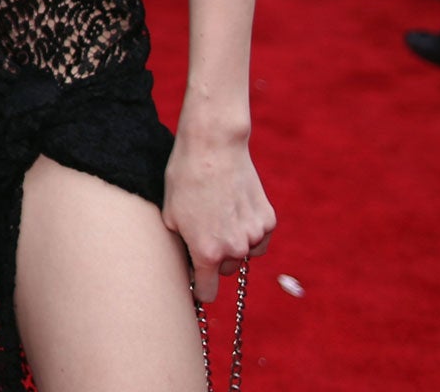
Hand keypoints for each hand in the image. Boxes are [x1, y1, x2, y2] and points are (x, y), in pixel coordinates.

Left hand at [161, 124, 273, 303]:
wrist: (213, 147)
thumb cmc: (184, 179)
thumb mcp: (171, 216)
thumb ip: (182, 246)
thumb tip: (189, 264)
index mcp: (206, 252)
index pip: (208, 292)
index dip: (200, 289)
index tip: (198, 285)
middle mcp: (234, 249)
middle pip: (226, 270)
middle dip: (216, 258)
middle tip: (205, 232)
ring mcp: (254, 235)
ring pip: (243, 254)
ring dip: (234, 243)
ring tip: (219, 214)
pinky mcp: (268, 221)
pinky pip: (259, 239)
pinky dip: (250, 231)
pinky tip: (236, 210)